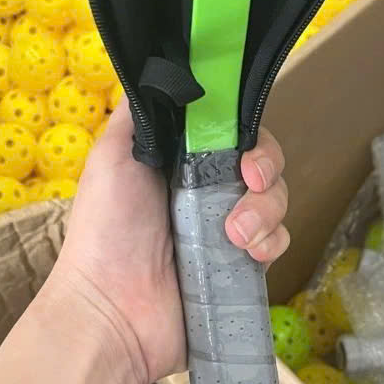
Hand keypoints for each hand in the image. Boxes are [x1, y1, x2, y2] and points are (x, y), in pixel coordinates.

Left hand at [45, 98, 289, 383]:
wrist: (112, 313)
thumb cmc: (107, 230)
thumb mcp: (113, 156)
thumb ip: (142, 113)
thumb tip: (164, 70)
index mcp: (179, 161)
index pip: (229, 129)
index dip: (245, 128)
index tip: (241, 143)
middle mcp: (206, 190)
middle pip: (261, 160)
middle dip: (265, 166)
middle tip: (250, 180)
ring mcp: (226, 230)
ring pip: (275, 199)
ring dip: (266, 209)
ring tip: (236, 234)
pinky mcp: (241, 268)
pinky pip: (277, 241)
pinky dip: (270, 241)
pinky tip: (248, 252)